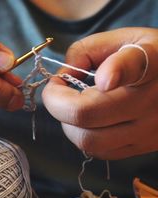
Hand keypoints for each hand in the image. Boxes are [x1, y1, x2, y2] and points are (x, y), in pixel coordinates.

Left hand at [42, 27, 157, 159]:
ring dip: (68, 124)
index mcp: (150, 62)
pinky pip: (99, 152)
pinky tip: (88, 122)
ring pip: (88, 140)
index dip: (115, 71)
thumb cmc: (144, 58)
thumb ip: (85, 51)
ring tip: (73, 107)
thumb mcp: (121, 38)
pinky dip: (83, 137)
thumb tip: (63, 77)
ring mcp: (148, 128)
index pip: (133, 66)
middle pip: (87, 113)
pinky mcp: (144, 147)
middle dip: (56, 103)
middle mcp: (151, 99)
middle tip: (56, 91)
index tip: (103, 78)